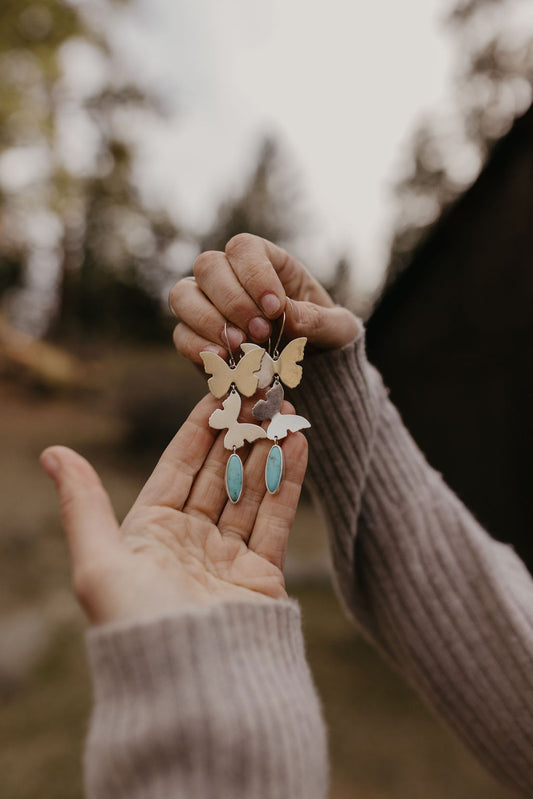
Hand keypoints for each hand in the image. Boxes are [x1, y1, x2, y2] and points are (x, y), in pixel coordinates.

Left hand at [40, 394, 306, 624]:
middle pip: (218, 473)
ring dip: (266, 449)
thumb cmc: (136, 625)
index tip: (217, 392)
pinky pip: (276, 517)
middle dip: (237, 432)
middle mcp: (188, 541)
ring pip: (250, 489)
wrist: (192, 689)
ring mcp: (227, 557)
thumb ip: (83, 503)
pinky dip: (287, 480)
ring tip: (283, 410)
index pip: (177, 467)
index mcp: (149, 533)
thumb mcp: (98, 562)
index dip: (197, 429)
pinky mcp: (261, 575)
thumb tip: (52, 453)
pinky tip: (297, 443)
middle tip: (258, 393)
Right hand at [169, 233, 358, 364]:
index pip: (244, 248)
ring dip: (208, 320)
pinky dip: (197, 347)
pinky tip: (222, 361)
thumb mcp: (337, 329)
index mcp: (266, 262)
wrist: (311, 374)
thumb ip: (318, 320)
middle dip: (232, 300)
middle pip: (208, 266)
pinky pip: (181, 334)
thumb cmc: (324, 338)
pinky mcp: (197, 338)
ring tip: (240, 347)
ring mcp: (207, 305)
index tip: (275, 308)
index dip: (254, 274)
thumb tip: (287, 314)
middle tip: (261, 332)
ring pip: (184, 295)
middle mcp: (229, 276)